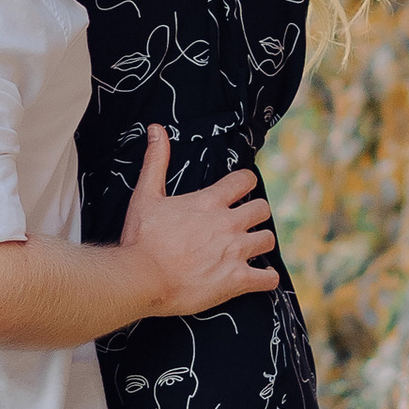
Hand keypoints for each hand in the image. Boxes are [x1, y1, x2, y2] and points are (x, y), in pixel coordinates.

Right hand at [116, 137, 278, 315]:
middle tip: (244, 221)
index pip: (244, 181)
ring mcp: (235, 252)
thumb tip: (156, 129)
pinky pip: (267, 278)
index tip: (242, 188)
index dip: (246, 183)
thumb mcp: (145, 195)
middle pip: (261, 209)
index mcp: (209, 202)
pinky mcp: (237, 280)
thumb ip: (155, 161)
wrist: (141, 279)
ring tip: (250, 247)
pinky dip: (267, 277)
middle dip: (255, 213)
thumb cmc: (141, 239)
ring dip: (260, 242)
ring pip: (267, 240)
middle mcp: (228, 224)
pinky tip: (262, 276)